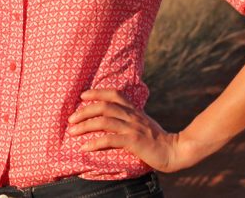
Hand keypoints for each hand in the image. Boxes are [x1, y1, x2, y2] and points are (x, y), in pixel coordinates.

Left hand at [67, 88, 200, 172]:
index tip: (82, 95)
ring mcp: (133, 127)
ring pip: (105, 121)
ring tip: (72, 132)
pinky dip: (95, 142)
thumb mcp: (142, 125)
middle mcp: (132, 116)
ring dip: (85, 125)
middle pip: (105, 106)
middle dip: (84, 111)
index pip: (115, 95)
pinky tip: (84, 147)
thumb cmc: (156, 140)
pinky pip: (110, 139)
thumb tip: (112, 120)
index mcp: (134, 111)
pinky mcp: (134, 141)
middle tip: (71, 119)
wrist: (174, 151)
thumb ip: (130, 120)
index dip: (97, 92)